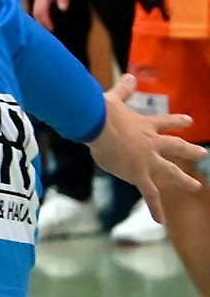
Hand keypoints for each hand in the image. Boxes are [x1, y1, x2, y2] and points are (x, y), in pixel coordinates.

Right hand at [31, 0, 75, 28]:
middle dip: (41, 22)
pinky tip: (47, 17)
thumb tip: (63, 9)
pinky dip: (42, 12)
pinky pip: (39, 5)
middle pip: (36, 11)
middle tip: (48, 32)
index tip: (51, 30)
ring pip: (36, 8)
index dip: (45, 21)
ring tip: (47, 27)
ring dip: (40, 18)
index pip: (41, 10)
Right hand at [89, 73, 206, 223]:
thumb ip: (124, 89)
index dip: (176, 121)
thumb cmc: (102, 112)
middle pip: (175, 147)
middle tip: (203, 154)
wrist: (98, 126)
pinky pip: (149, 193)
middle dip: (190, 151)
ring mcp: (147, 160)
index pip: (165, 123)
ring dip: (183, 180)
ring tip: (196, 187)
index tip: (188, 120)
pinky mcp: (138, 174)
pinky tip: (161, 220)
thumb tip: (130, 76)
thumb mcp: (113, 98)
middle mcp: (151, 143)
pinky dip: (155, 207)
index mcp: (145, 125)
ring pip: (169, 172)